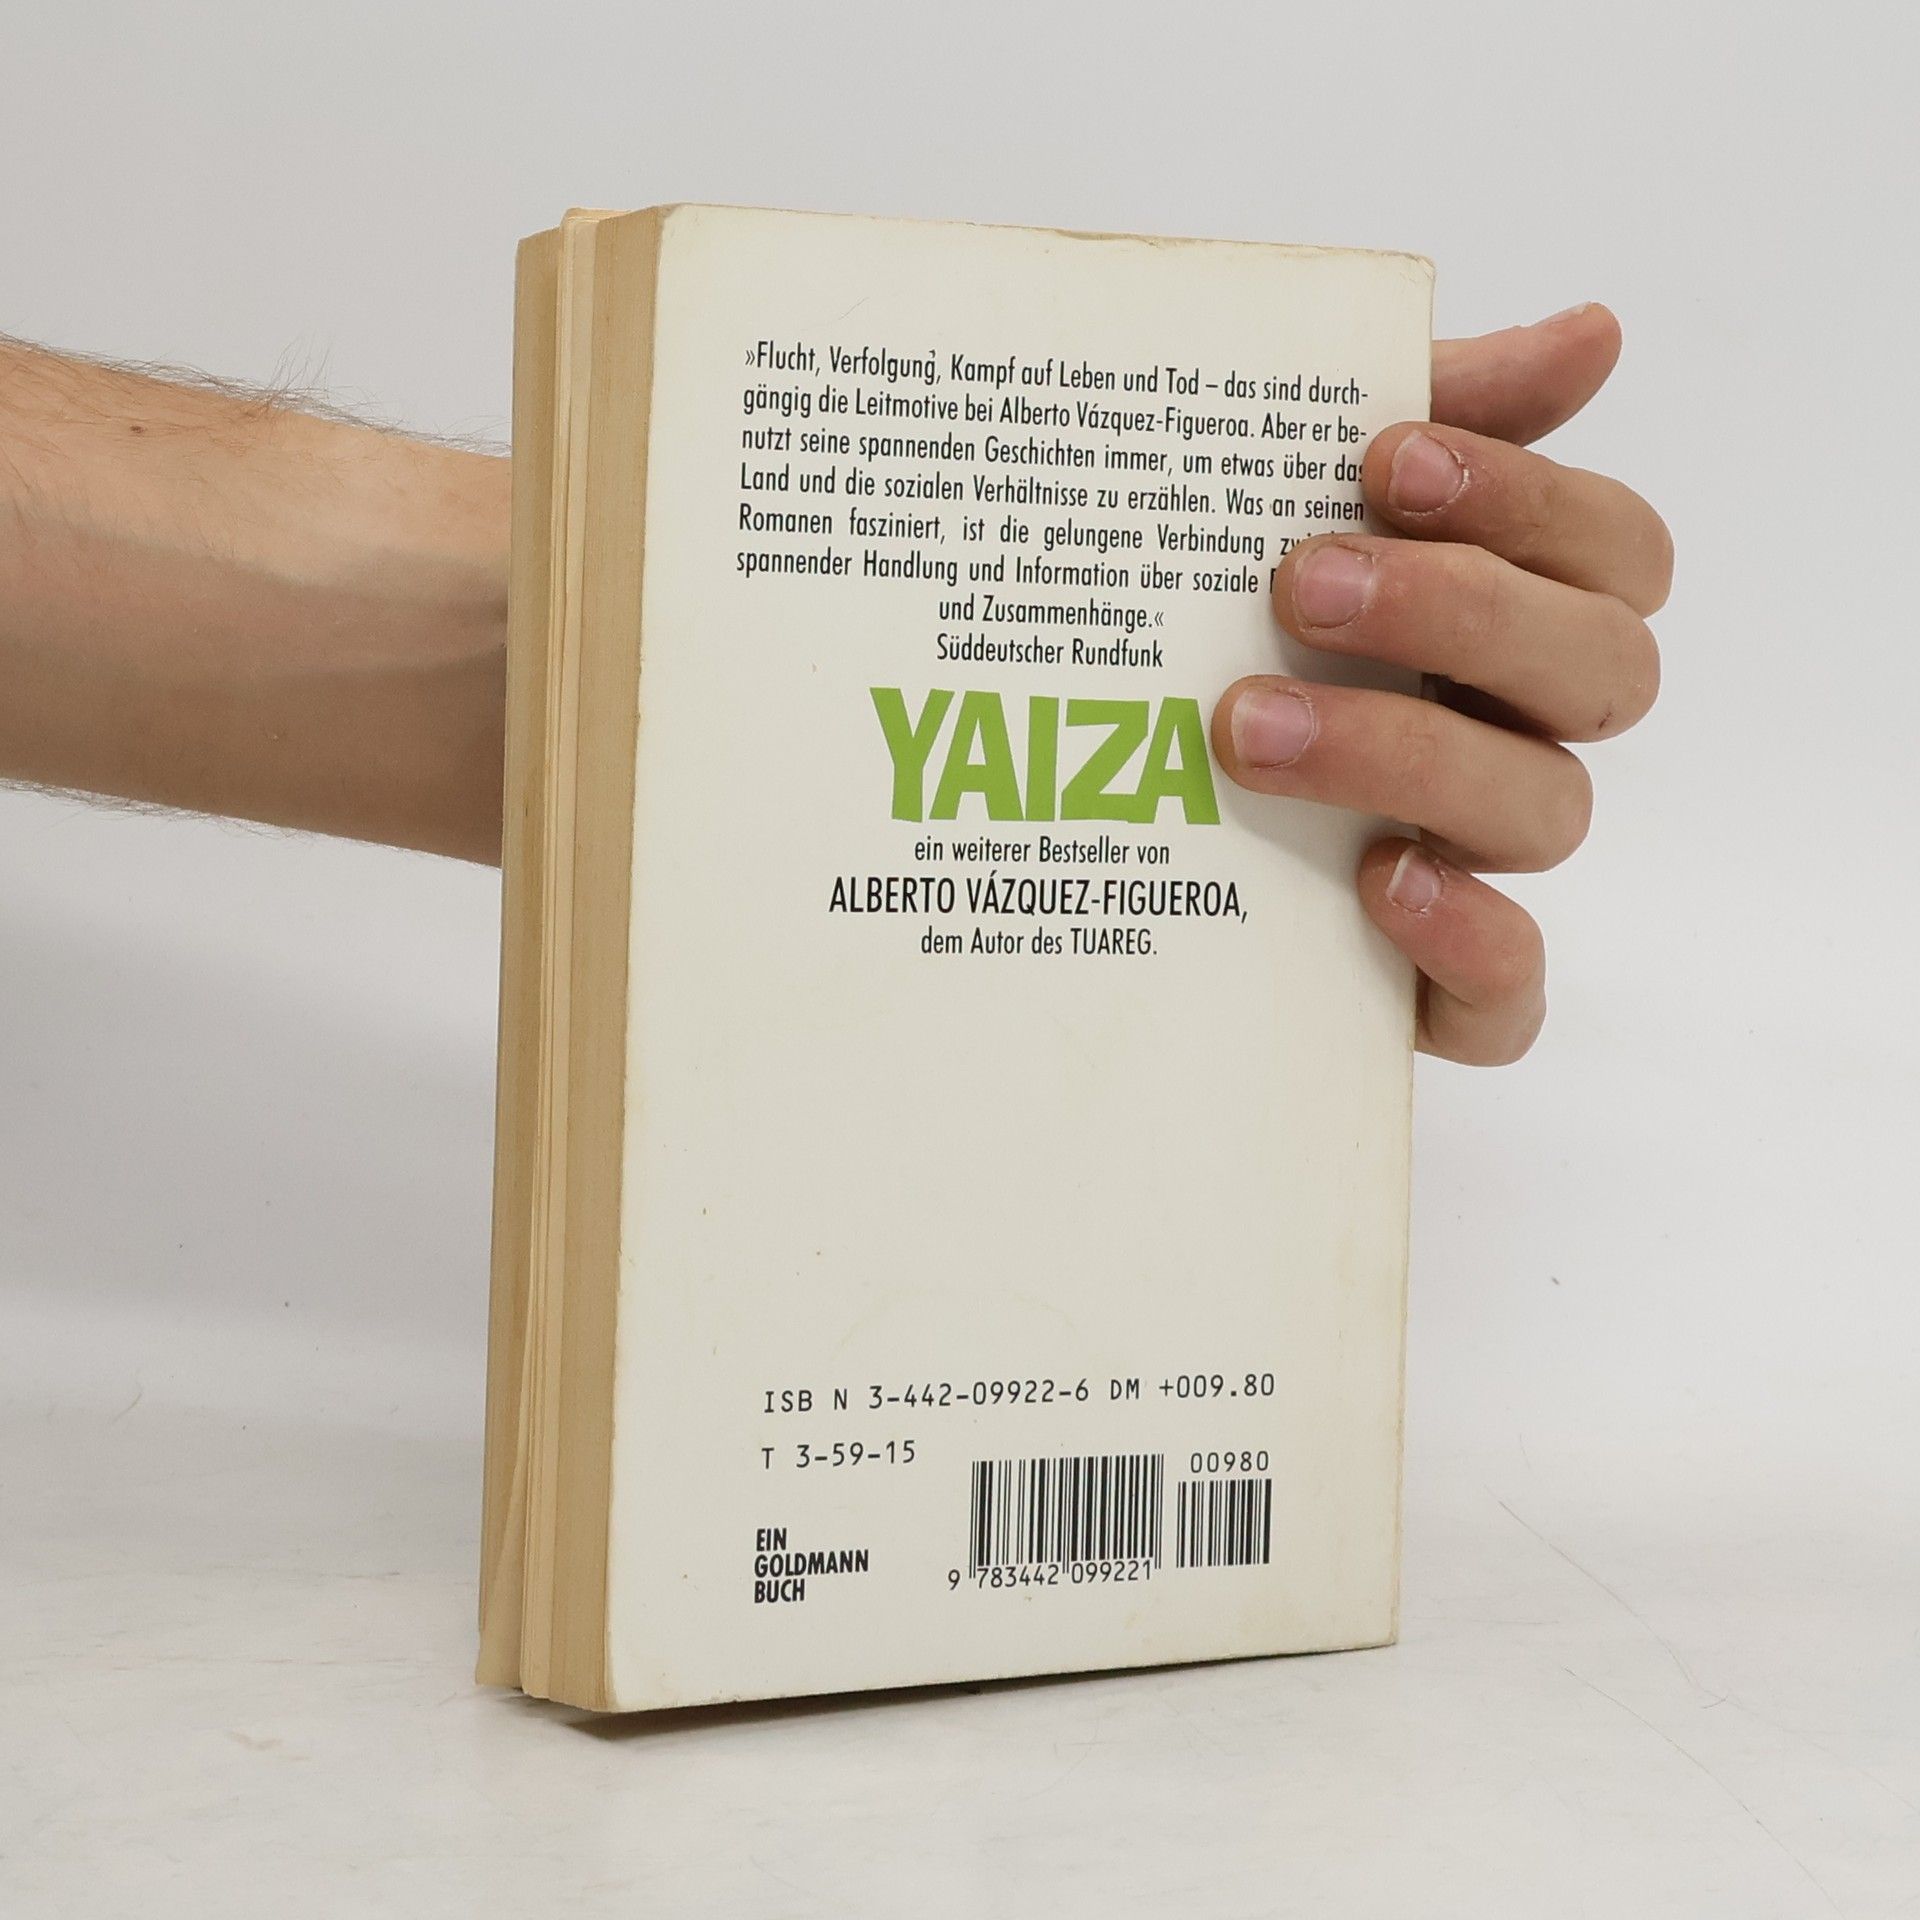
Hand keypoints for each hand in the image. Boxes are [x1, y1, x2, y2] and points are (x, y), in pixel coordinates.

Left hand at [1211, 305, 1669, 1064]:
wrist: (1091, 797)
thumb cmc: (1238, 631)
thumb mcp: (1304, 501)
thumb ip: (1439, 416)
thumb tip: (1594, 330)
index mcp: (1518, 612)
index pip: (1611, 549)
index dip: (1526, 498)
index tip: (1383, 458)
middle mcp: (1522, 731)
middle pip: (1600, 670)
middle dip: (1461, 612)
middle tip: (1299, 582)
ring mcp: (1484, 860)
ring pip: (1544, 812)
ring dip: (1411, 754)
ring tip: (1246, 727)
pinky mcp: (1437, 983)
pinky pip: (1506, 995)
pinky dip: (1467, 944)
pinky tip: (1378, 880)